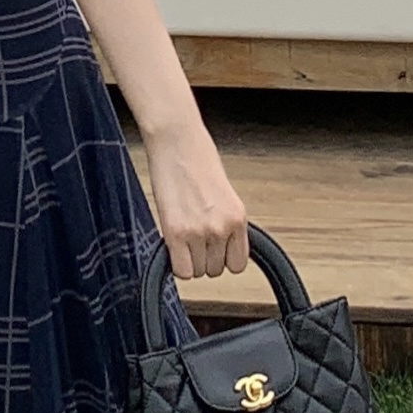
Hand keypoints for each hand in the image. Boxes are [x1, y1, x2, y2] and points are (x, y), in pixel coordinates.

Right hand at [140, 115, 248, 281]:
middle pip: (215, 270)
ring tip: (183, 237)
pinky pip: (181, 270)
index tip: (214, 251)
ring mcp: (199, 232)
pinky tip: (174, 246)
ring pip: (197, 271)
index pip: (238, 264)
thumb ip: (225, 222)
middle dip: (203, 257)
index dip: (223, 259)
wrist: (177, 140)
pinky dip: (176, 263)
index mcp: (237, 217)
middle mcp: (222, 227)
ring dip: (189, 259)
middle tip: (194, 238)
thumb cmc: (197, 158)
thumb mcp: (224, 194)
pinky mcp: (175, 232)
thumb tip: (221, 245)